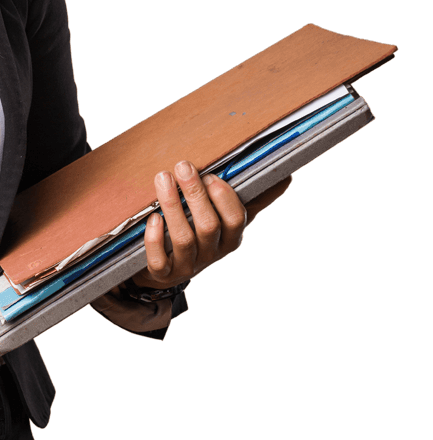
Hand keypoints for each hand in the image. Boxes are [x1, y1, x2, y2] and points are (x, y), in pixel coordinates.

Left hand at [129, 161, 292, 289]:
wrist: (169, 268)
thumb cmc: (204, 234)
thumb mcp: (228, 219)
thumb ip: (254, 199)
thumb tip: (286, 177)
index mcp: (231, 240)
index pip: (236, 220)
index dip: (224, 197)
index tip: (211, 174)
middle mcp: (212, 254)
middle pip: (208, 226)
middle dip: (195, 194)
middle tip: (183, 166)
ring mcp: (188, 266)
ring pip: (183, 239)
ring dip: (172, 206)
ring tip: (163, 178)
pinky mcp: (163, 273)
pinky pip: (159, 261)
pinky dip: (155, 238)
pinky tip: (152, 218)